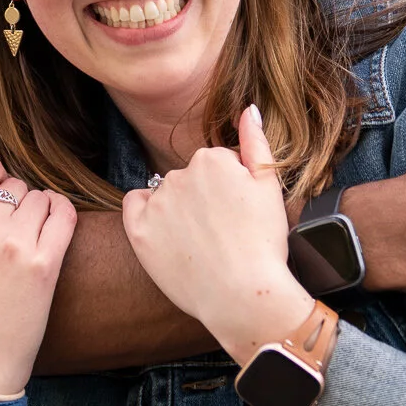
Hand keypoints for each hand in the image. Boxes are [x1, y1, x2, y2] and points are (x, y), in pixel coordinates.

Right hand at [0, 157, 76, 392]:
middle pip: (14, 184)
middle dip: (13, 199)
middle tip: (10, 225)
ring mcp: (19, 245)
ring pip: (39, 198)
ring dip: (37, 209)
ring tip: (30, 232)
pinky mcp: (46, 265)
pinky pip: (65, 215)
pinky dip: (62, 210)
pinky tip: (55, 219)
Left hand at [121, 108, 310, 363]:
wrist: (244, 296)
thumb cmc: (263, 245)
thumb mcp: (270, 187)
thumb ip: (256, 142)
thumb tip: (249, 109)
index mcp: (212, 159)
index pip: (216, 165)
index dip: (230, 192)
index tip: (238, 216)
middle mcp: (179, 174)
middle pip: (190, 179)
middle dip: (203, 199)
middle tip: (223, 233)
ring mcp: (157, 203)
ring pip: (165, 194)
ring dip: (178, 210)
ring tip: (202, 243)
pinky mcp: (139, 232)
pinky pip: (135, 206)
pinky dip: (146, 214)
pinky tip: (168, 235)